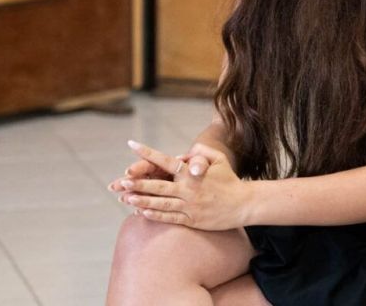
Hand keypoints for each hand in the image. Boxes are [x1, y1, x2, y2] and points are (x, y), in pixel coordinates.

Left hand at [117, 140, 252, 230]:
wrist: (243, 204)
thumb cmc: (230, 180)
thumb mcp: (219, 159)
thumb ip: (201, 152)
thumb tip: (183, 154)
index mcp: (192, 173)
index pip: (165, 161)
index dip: (147, 153)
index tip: (131, 145)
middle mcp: (188, 189)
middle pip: (158, 186)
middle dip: (139, 184)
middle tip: (121, 182)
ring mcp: (189, 206)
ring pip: (161, 204)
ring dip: (142, 201)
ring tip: (126, 199)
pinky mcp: (192, 220)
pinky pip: (170, 218)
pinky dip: (155, 215)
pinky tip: (143, 213)